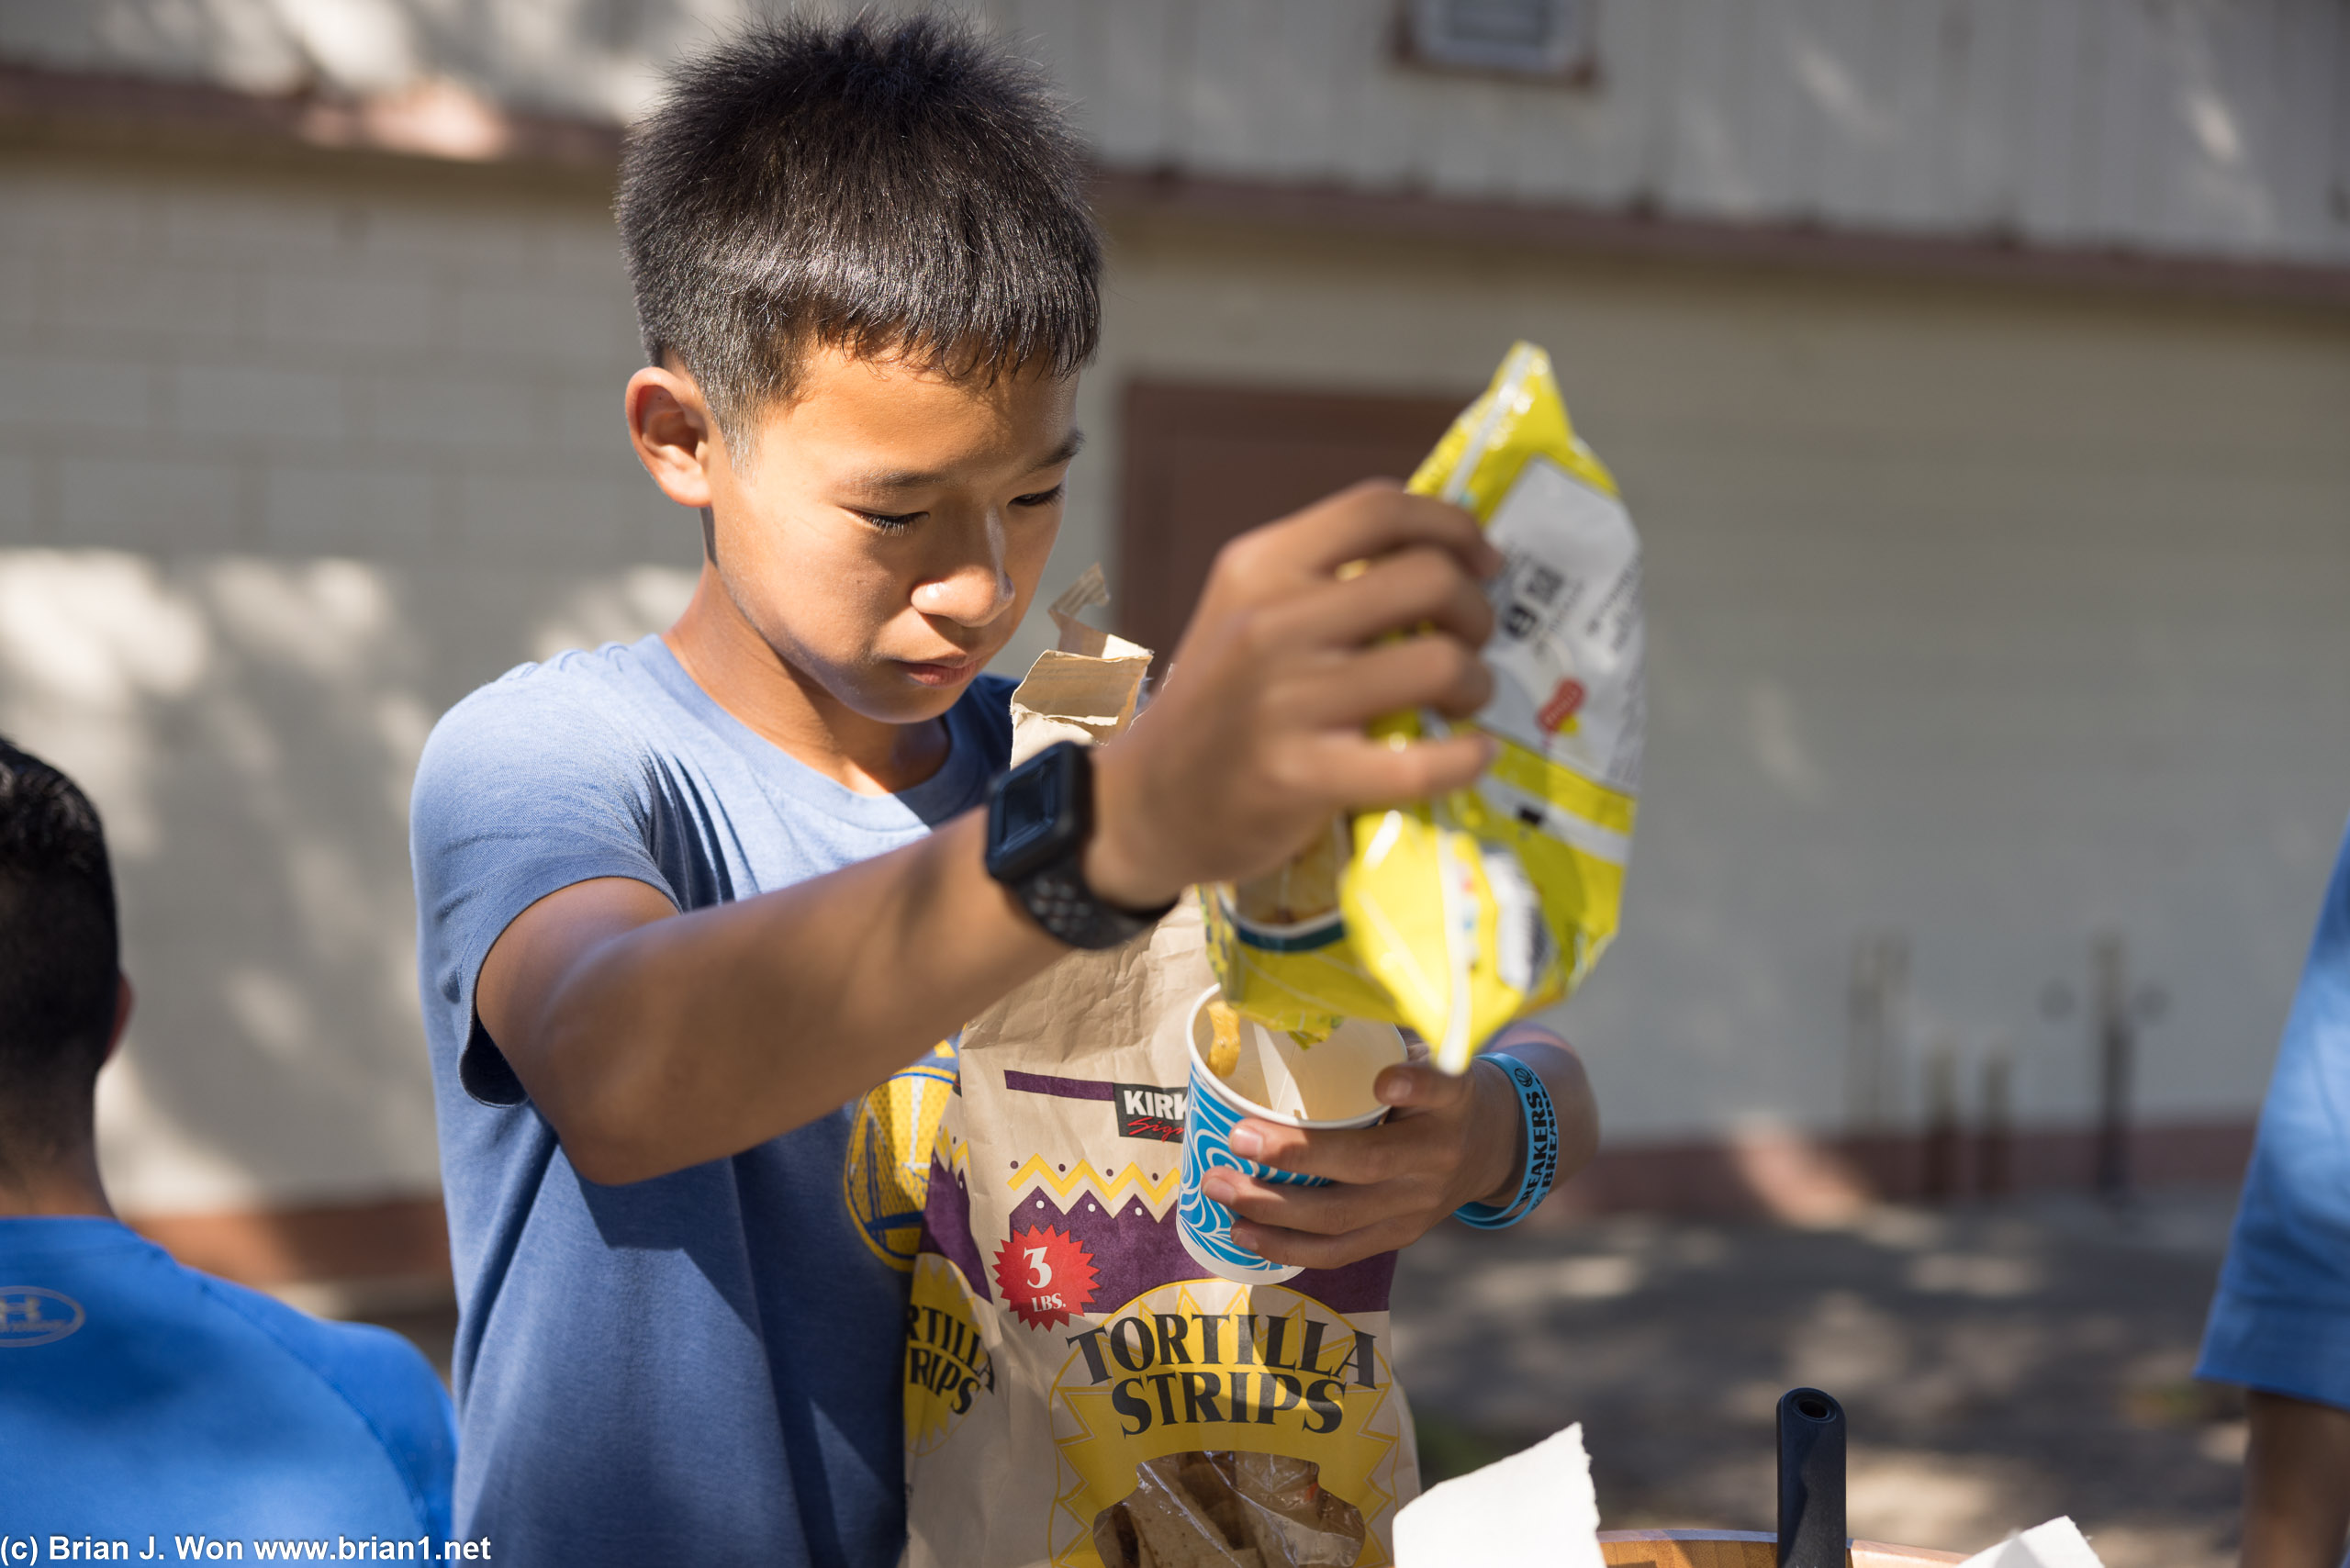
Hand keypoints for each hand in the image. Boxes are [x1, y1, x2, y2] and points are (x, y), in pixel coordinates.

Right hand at [1084, 480, 1501, 908]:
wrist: (1146, 805)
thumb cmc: (1218, 706)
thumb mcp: (1246, 614)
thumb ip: (1322, 580)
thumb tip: (1442, 555)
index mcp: (1260, 566)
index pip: (1378, 508)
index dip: (1452, 525)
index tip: (1484, 560)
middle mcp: (1269, 621)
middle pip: (1426, 577)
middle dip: (1476, 609)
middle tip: (1473, 641)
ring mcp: (1282, 699)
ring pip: (1436, 662)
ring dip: (1475, 682)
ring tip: (1464, 700)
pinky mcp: (1298, 774)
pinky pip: (1417, 762)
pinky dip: (1464, 758)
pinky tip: (1471, 754)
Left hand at [1198, 1054, 1524, 1271]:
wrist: (1498, 1146)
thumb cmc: (1443, 1090)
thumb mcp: (1434, 1056)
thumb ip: (1384, 1044)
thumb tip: (1297, 1009)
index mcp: (1452, 1101)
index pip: (1440, 1088)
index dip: (1414, 1084)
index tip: (1384, 1075)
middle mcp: (1437, 1156)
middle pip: (1367, 1163)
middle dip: (1296, 1155)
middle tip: (1236, 1138)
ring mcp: (1418, 1205)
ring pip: (1341, 1217)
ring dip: (1271, 1208)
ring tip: (1219, 1186)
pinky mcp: (1400, 1236)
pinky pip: (1339, 1251)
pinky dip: (1285, 1245)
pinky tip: (1240, 1231)